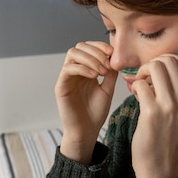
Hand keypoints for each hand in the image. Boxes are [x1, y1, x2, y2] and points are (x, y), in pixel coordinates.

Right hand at [55, 41, 117, 163]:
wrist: (86, 132)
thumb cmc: (96, 113)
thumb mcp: (108, 89)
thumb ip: (110, 74)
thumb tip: (116, 57)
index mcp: (85, 70)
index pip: (89, 48)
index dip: (100, 46)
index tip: (113, 53)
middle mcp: (75, 71)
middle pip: (80, 46)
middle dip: (96, 52)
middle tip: (108, 65)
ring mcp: (67, 77)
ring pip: (72, 54)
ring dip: (90, 59)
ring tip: (102, 72)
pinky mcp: (61, 86)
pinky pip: (68, 69)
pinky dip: (83, 68)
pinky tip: (95, 76)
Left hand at [130, 55, 177, 177]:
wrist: (160, 166)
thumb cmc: (167, 137)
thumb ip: (177, 90)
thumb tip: (161, 65)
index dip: (165, 61)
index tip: (156, 75)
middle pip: (168, 60)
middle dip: (151, 65)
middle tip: (145, 79)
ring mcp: (170, 106)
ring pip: (154, 67)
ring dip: (142, 73)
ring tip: (140, 87)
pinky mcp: (152, 112)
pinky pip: (140, 84)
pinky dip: (135, 87)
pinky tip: (136, 98)